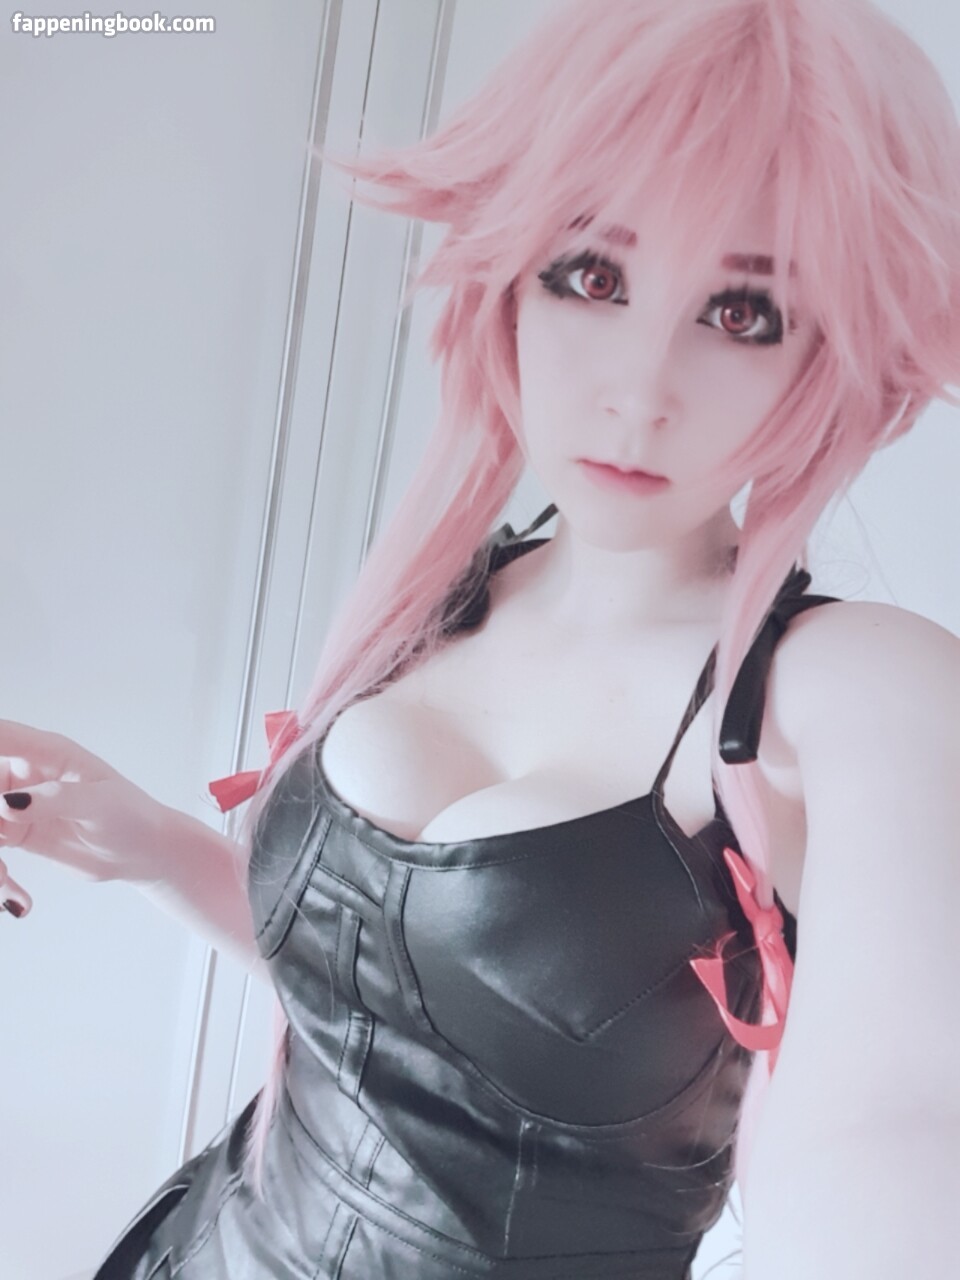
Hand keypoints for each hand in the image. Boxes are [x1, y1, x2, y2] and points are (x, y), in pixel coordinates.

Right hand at [0, 719, 173, 918]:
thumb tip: (5, 802)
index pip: (1, 735)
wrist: (143, 851)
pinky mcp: (16, 832)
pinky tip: (18, 900)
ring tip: (8, 887)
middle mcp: (24, 773)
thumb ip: (54, 800)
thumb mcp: (98, 804)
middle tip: (3, 843)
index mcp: (45, 751)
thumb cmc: (131, 815)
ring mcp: (16, 803)